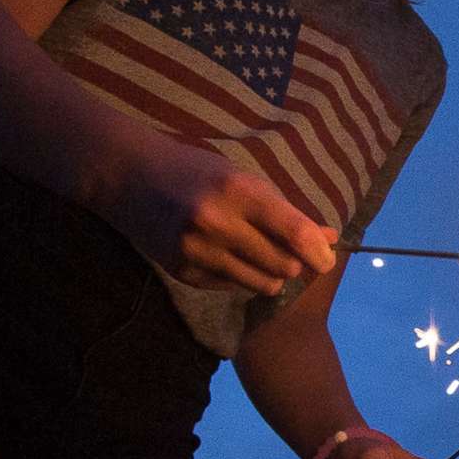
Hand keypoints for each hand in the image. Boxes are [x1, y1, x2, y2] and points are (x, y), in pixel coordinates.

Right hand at [107, 137, 337, 295]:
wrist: (130, 178)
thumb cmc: (196, 171)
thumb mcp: (243, 179)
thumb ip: (284, 210)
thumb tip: (328, 238)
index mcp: (239, 191)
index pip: (294, 232)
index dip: (320, 251)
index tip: (328, 260)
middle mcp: (218, 223)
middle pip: (283, 265)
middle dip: (295, 264)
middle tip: (292, 254)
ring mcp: (197, 251)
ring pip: (261, 284)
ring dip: (271, 275)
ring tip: (261, 256)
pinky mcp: (183, 271)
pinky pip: (232, 287)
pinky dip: (240, 277)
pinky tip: (227, 255)